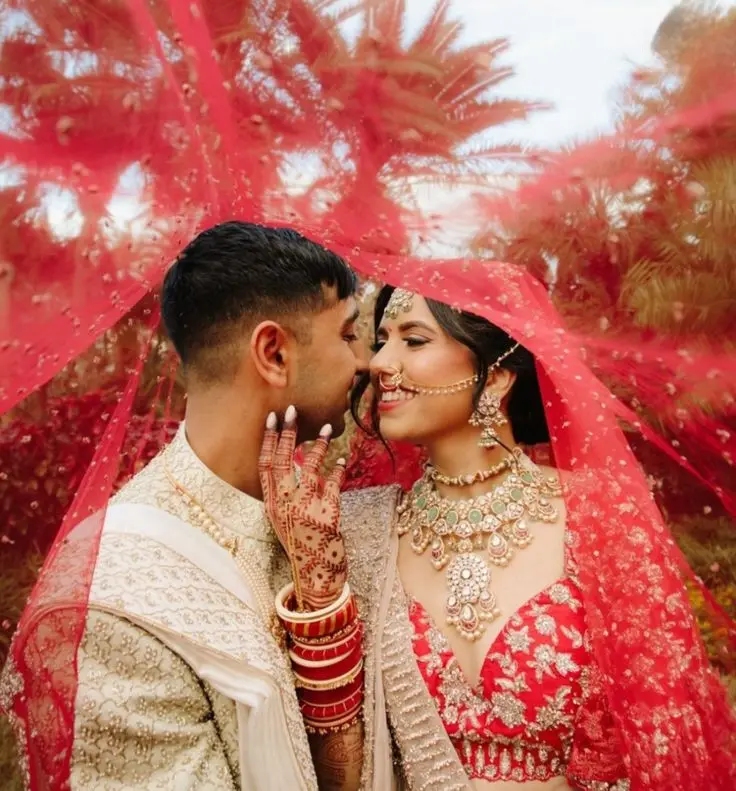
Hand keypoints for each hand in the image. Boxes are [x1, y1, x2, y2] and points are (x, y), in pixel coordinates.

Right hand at [258, 405, 347, 610]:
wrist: (317, 576)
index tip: (272, 418)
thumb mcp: (285, 519)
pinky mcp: (326, 514)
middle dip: (286, 433)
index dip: (267, 440)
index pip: (265, 465)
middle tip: (292, 411)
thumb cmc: (303, 544)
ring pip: (308, 467)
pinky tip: (341, 458)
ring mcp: (304, 509)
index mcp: (271, 505)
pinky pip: (333, 483)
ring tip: (326, 427)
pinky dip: (337, 468)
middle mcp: (284, 505)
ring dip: (317, 445)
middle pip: (282, 461)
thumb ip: (286, 494)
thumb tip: (296, 462)